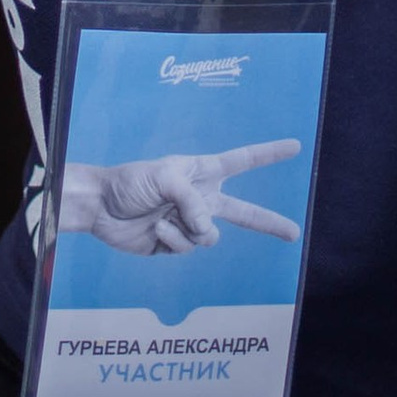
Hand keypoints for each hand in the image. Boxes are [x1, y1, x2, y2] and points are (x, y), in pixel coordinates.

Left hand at [57, 142, 302, 254]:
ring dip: (189, 230)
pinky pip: (187, 248)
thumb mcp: (164, 177)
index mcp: (203, 172)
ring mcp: (189, 223)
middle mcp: (201, 198)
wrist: (101, 208)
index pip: (243, 161)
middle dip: (269, 223)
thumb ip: (192, 201)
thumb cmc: (131, 182)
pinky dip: (172, 240)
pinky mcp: (174, 246)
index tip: (295, 147)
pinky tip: (155, 230)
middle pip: (244, 213)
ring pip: (209, 236)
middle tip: (294, 234)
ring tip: (164, 219)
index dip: (269, 154)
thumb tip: (208, 229)